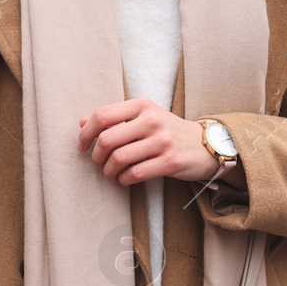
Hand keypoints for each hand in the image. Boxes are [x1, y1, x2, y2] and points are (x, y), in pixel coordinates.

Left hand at [79, 98, 238, 185]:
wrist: (205, 145)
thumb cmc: (167, 131)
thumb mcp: (143, 117)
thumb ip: (114, 119)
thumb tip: (82, 122)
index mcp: (141, 105)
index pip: (102, 115)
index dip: (86, 133)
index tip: (82, 146)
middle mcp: (151, 120)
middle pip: (107, 139)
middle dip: (96, 156)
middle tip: (99, 163)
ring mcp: (162, 140)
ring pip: (119, 158)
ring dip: (109, 171)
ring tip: (112, 173)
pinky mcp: (170, 161)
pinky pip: (135, 173)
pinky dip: (124, 180)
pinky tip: (125, 179)